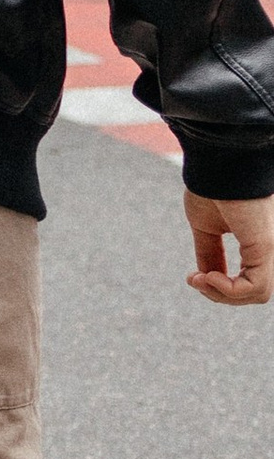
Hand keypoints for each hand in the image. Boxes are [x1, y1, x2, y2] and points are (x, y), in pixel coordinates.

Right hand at [183, 189, 272, 305]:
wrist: (216, 163)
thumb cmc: (212, 186)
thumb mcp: (206, 228)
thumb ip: (210, 254)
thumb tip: (205, 278)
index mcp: (259, 243)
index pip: (249, 281)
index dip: (219, 288)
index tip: (192, 277)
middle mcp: (271, 248)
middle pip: (255, 293)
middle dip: (221, 295)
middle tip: (196, 280)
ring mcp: (272, 248)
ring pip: (259, 294)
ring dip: (223, 295)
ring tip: (202, 279)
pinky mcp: (266, 246)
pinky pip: (254, 286)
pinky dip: (228, 290)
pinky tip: (209, 276)